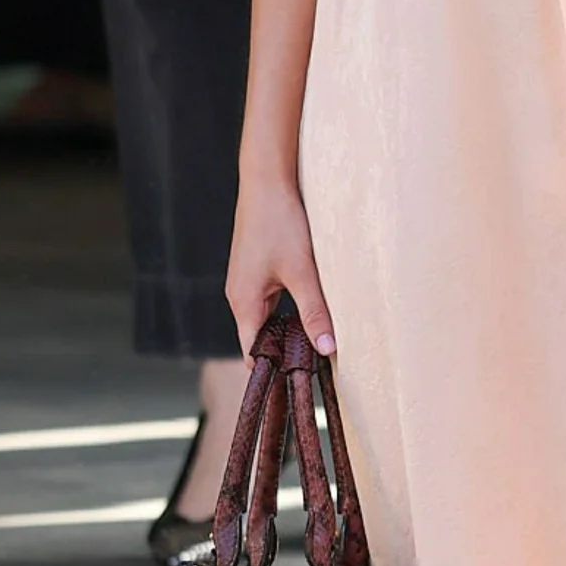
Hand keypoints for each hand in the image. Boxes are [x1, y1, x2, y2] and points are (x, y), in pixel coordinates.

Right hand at [226, 173, 336, 360]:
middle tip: (314, 369)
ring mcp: (245, 281)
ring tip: (314, 344)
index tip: (296, 385)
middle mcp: (238, 295)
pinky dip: (285, 311)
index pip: (253, 352)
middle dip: (283, 353)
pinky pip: (267, 301)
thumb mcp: (302, 271)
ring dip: (286, 331)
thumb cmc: (279, 222)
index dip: (273, 370)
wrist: (266, 180)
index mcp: (243, 302)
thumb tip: (327, 348)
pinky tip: (308, 310)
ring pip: (265, 319)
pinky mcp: (254, 268)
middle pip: (258, 338)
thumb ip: (314, 311)